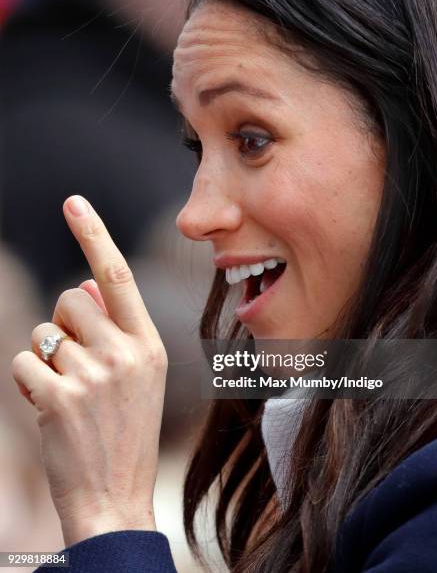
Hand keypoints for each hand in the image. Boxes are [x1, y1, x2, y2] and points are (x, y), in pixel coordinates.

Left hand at [11, 196, 167, 546]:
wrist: (116, 496)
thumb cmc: (124, 432)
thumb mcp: (137, 376)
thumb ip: (113, 328)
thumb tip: (79, 285)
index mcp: (149, 344)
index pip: (118, 276)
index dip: (94, 235)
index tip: (73, 203)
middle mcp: (126, 352)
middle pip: (71, 300)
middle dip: (63, 322)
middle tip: (76, 361)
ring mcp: (94, 374)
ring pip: (44, 332)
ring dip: (45, 356)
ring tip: (68, 391)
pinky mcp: (61, 397)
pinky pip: (23, 363)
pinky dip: (27, 383)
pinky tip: (49, 408)